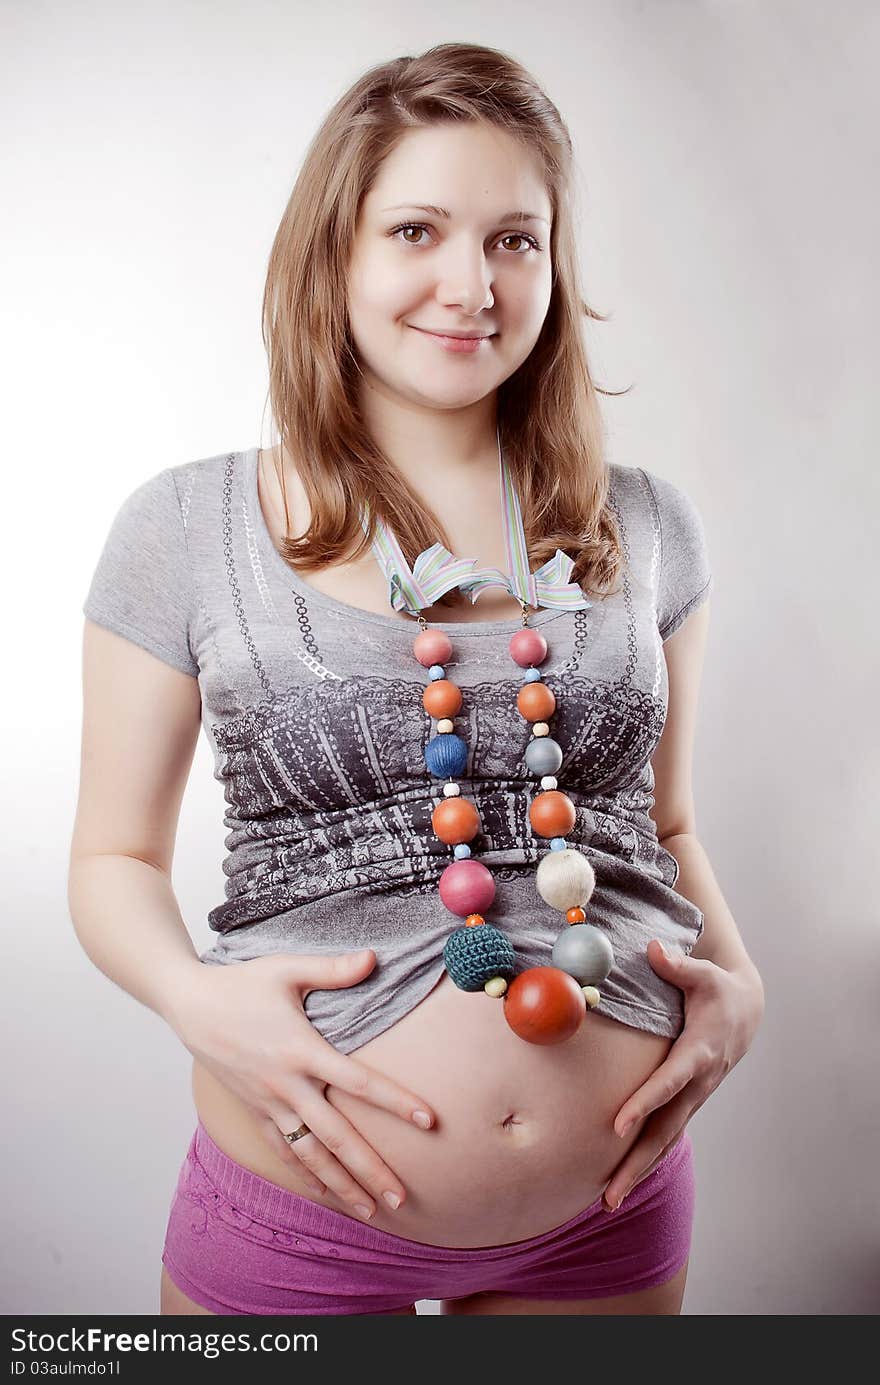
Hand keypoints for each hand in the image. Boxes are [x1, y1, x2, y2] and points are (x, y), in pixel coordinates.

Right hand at [173, 949, 435, 1222]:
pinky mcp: (254, 1112)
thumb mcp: (286, 969)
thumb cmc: (241, 984)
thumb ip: (332, 969)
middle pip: (338, 1136)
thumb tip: (374, 957)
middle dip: (371, 1170)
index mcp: (302, 1050)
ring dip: (342, 1185)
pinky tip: (327, 1194)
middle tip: (402, 1197)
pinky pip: (285, 1151)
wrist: (189, 1005)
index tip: (429, 1120)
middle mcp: (287, 1085)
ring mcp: (269, 1104)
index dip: (396, 1101)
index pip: (359, 1082)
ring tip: (371, 1211)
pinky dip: (307, 1176)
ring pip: (311, 1155)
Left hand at [601, 939, 763, 1211]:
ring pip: (664, 1141)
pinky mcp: (687, 1103)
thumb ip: (676, 965)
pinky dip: (645, 1160)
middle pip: (664, 1129)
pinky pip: (665, 1136)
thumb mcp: (703, 973)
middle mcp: (697, 1083)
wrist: (746, 1011)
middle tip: (609, 1194)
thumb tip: (653, 948)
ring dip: (637, 1172)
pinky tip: (621, 1182)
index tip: (618, 1125)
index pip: (668, 1082)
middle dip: (636, 1162)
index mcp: (699, 1052)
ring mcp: (694, 1098)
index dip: (645, 1103)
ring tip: (608, 1202)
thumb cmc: (717, 989)